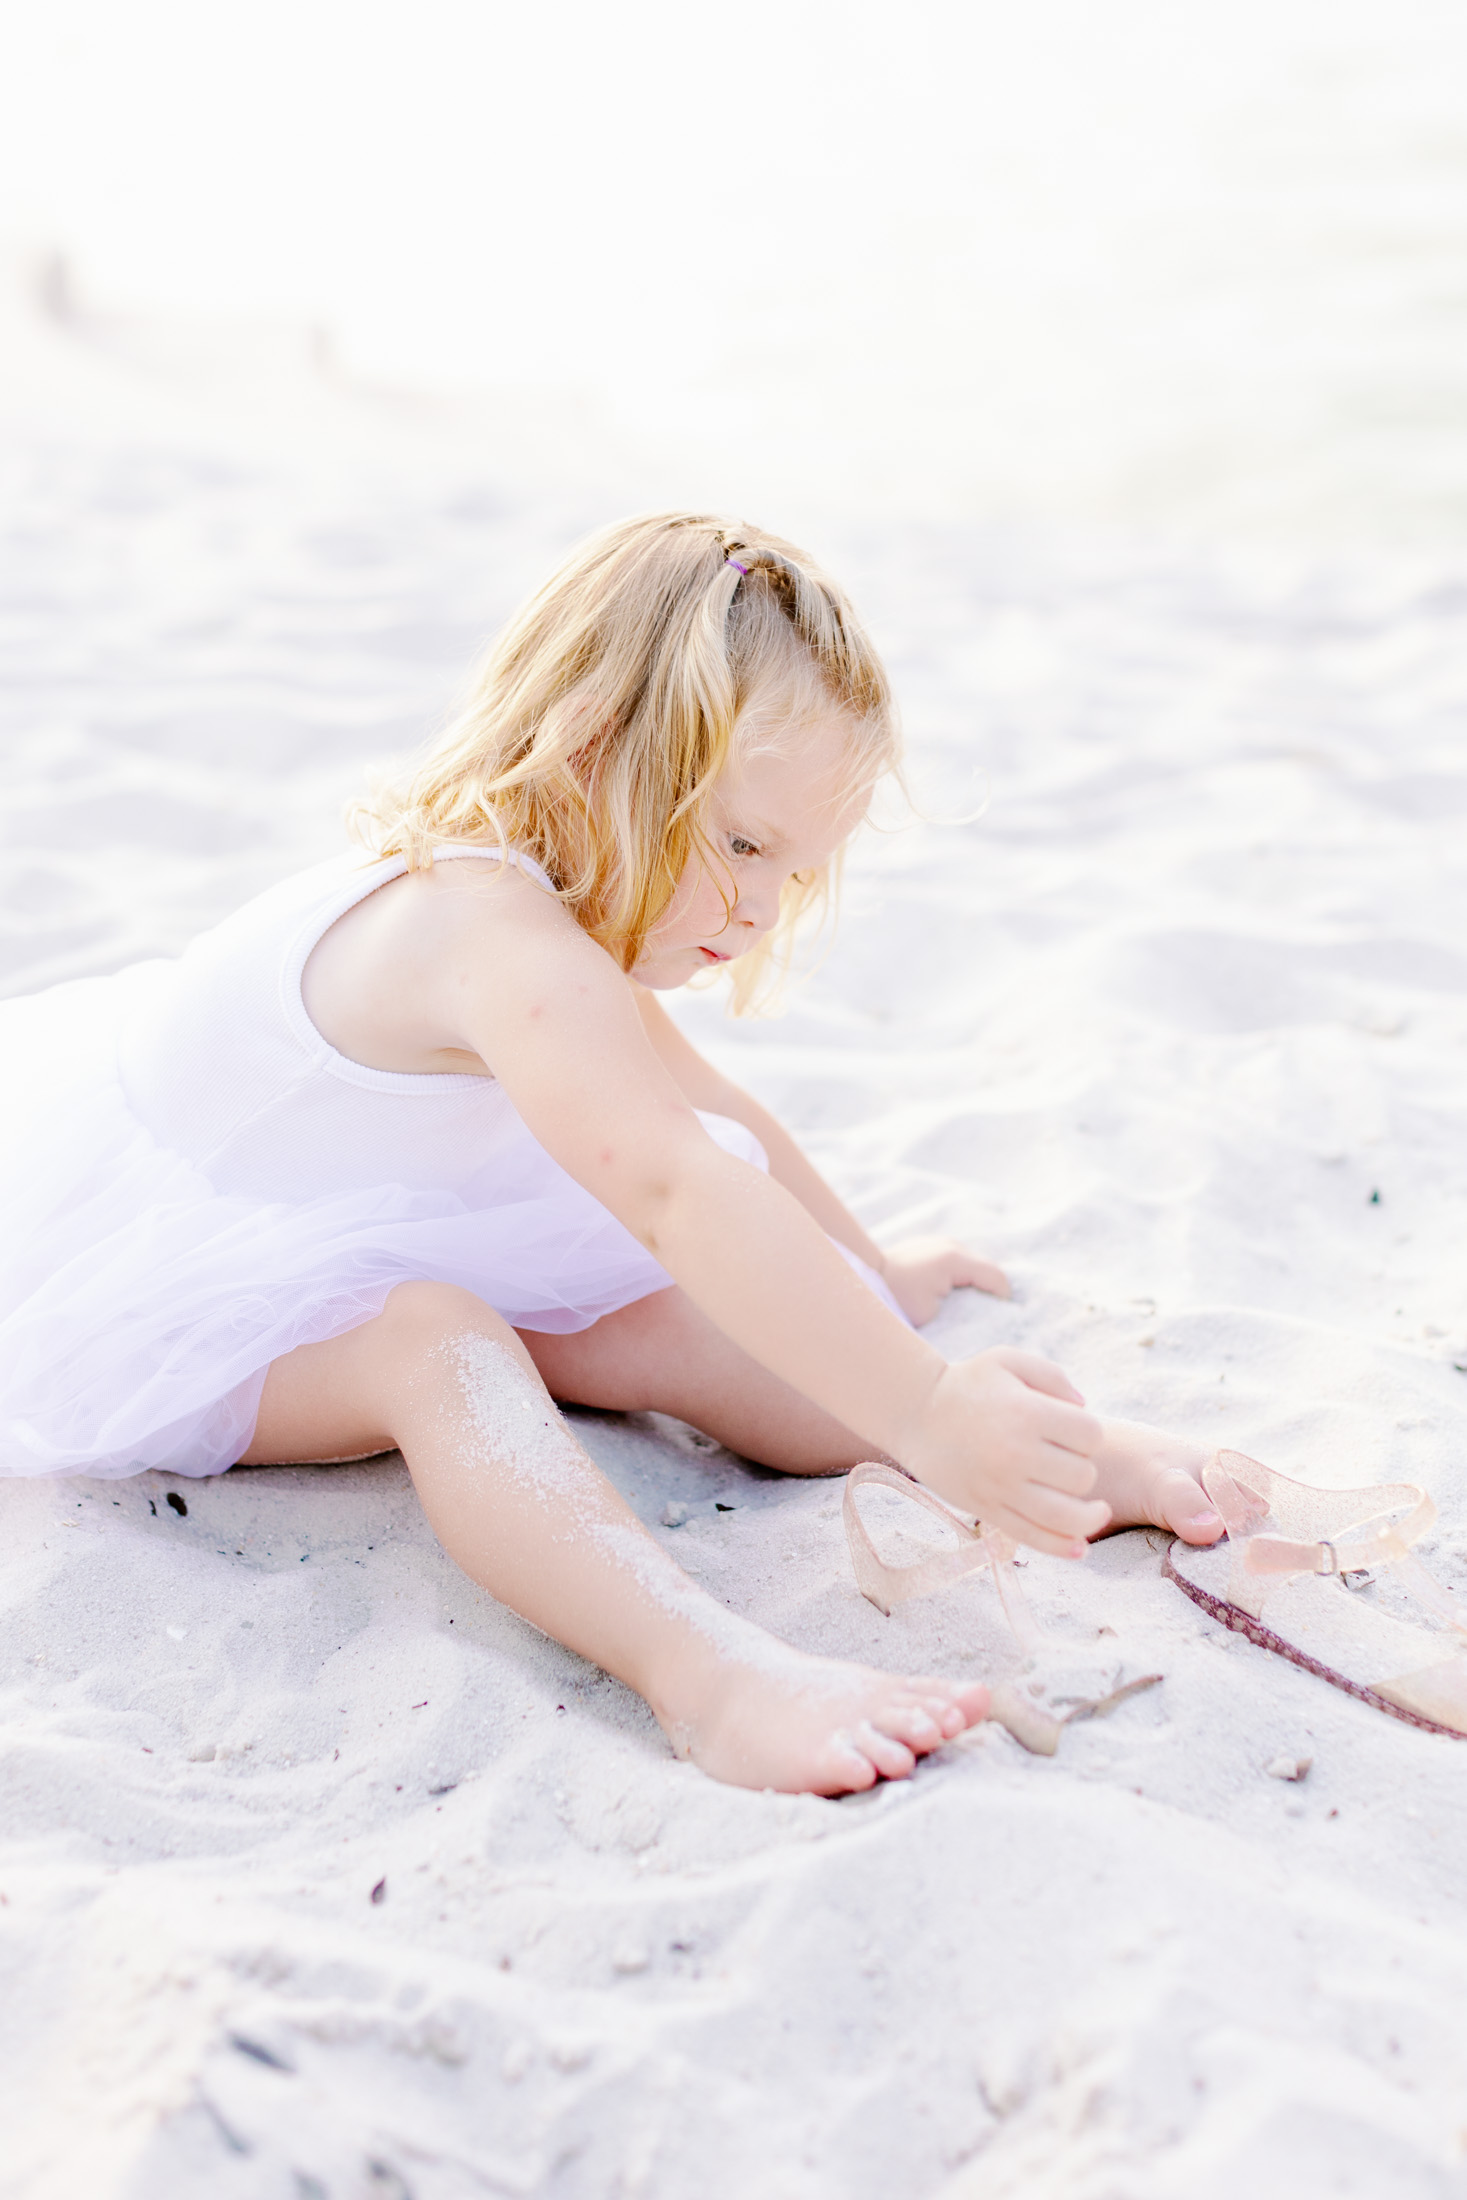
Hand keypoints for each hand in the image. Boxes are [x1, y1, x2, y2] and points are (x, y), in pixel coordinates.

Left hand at [878, 1235, 1010, 1326]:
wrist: (863, 1278)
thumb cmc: (895, 1300)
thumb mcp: (931, 1314)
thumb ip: (963, 1311)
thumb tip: (984, 1313)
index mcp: (954, 1259)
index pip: (995, 1277)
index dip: (1003, 1300)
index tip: (1001, 1320)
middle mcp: (951, 1245)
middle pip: (987, 1269)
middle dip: (990, 1291)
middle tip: (989, 1316)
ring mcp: (941, 1242)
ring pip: (973, 1263)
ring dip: (975, 1283)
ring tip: (970, 1305)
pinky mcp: (932, 1246)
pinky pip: (957, 1261)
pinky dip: (961, 1276)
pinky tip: (953, 1293)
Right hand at [903, 1348, 1109, 1557]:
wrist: (915, 1412)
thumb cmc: (968, 1384)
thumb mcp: (1008, 1360)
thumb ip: (1053, 1377)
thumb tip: (1085, 1408)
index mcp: (1026, 1412)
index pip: (1090, 1436)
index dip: (1089, 1435)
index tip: (1074, 1432)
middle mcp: (1016, 1452)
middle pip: (1082, 1476)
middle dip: (1083, 1468)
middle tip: (1065, 1460)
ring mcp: (1001, 1486)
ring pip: (1066, 1516)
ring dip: (1089, 1517)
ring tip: (1098, 1511)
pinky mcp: (987, 1509)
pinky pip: (1033, 1537)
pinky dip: (1061, 1547)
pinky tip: (1080, 1548)